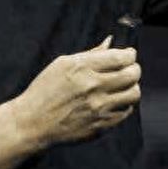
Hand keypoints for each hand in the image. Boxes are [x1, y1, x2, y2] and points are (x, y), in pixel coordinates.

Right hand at [14, 35, 141, 149]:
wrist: (33, 123)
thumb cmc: (45, 91)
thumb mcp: (62, 64)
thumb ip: (90, 54)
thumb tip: (110, 42)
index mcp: (82, 68)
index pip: (121, 57)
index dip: (130, 54)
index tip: (129, 55)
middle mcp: (93, 87)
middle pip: (132, 74)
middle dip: (134, 69)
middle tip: (129, 69)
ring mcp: (98, 108)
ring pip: (134, 94)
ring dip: (132, 87)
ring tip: (123, 86)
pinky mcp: (101, 125)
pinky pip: (126, 112)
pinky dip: (124, 104)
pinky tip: (114, 101)